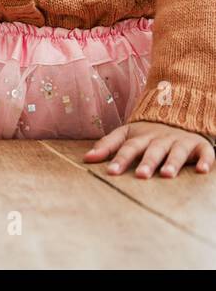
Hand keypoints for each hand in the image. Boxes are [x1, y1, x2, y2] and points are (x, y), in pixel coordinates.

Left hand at [84, 120, 214, 177]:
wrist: (178, 114)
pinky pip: (205, 153)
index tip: (111, 172)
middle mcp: (161, 139)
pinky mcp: (200, 145)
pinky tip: (203, 171)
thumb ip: (107, 145)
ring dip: (172, 162)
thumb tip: (86, 159)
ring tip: (167, 175)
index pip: (128, 147)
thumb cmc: (148, 132)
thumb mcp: (126, 134)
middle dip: (147, 162)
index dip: (119, 159)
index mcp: (142, 137)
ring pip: (177, 152)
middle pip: (153, 151)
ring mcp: (181, 142)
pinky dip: (205, 161)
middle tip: (140, 175)